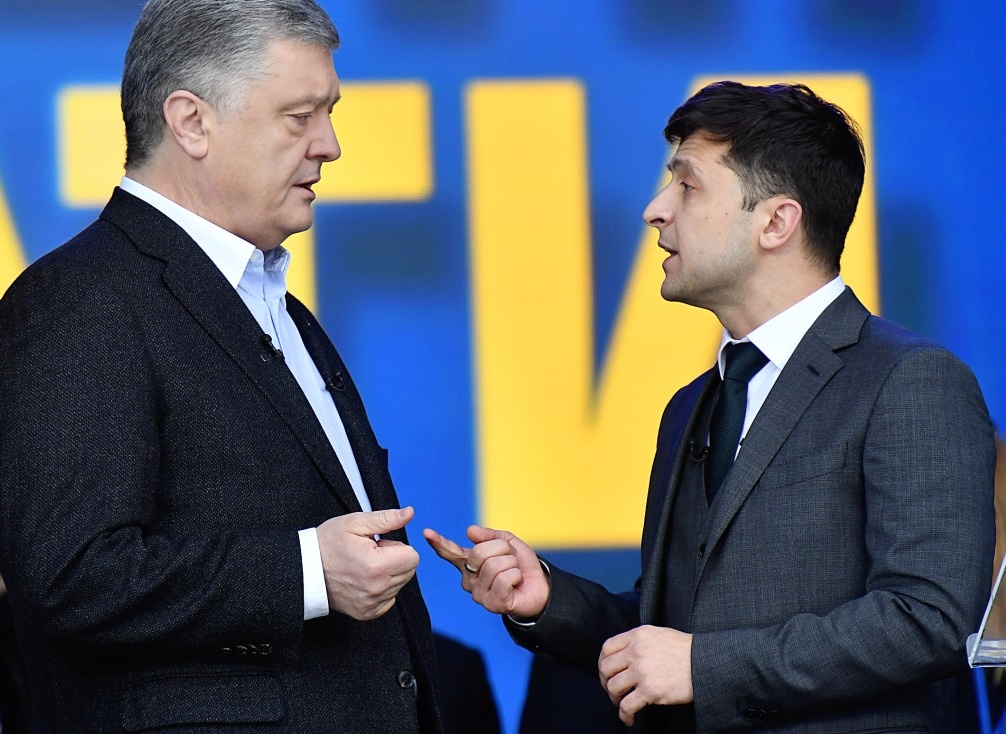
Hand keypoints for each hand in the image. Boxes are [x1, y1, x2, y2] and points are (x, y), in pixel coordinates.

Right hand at [317, 507, 419, 620]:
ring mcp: (371, 603)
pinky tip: (364, 580)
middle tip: (370, 555)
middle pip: (409, 572)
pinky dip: (381, 589)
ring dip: (388, 575)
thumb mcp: (355, 523)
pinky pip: (389, 599)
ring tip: (364, 566)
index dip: (397, 547)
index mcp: (377, 565)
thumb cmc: (328, 543)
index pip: (413, 557)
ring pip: (399, 585)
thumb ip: (386, 519)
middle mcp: (376, 588)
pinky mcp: (366, 613)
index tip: (379, 546)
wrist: (304, 570)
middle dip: (395, 560)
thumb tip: (410, 513)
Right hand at [422, 525, 548, 618]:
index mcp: (469, 564)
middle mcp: (469, 580)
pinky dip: (516, 576)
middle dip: (503, 550)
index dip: (439, 542)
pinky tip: (516, 584)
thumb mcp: (508, 543)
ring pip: (495, 565)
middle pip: (479, 553)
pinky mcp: (493, 604)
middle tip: (511, 560)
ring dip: (512, 564)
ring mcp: (479, 594)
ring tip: (514, 573)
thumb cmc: (521, 565)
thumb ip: (490, 536)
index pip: (451, 552)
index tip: (426, 533)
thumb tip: (469, 531)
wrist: (540, 587)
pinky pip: (504, 579)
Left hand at [598, 625, 693, 725]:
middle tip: (614, 691)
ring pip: (613, 688)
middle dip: (606, 682)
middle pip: (606, 669)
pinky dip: (624, 715)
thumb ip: (638, 641)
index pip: (607, 648)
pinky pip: (627, 706)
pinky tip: (629, 718)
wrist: (705, 662)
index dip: (603, 663)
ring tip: (622, 703)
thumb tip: (622, 656)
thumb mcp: (658, 634)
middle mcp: (636, 651)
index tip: (606, 673)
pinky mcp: (650, 690)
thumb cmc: (684, 650)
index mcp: (637, 635)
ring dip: (615, 699)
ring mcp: (642, 671)